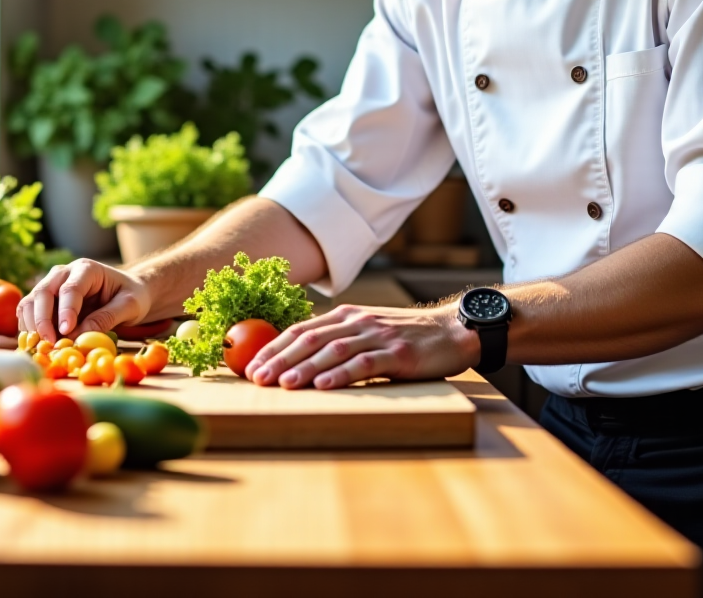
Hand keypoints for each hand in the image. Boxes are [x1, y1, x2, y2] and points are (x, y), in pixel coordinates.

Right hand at [17, 259, 151, 342]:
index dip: (66, 311)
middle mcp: (64, 273)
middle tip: (50, 343)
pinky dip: (29, 330)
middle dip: (42, 320)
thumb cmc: (131, 296)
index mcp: (87, 269)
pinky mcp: (44, 301)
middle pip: (43, 292)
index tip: (67, 332)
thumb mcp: (129, 306)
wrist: (126, 293)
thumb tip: (78, 336)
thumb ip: (106, 318)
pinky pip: (28, 313)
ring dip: (32, 326)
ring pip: (30, 302)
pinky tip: (38, 345)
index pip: (70, 288)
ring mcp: (51, 285)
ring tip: (44, 347)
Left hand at [244, 304, 478, 389]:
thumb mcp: (366, 331)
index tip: (251, 366)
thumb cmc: (404, 338)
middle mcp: (357, 322)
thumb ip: (337, 339)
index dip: (273, 347)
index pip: (301, 330)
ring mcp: (377, 335)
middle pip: (310, 339)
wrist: (452, 332)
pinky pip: (364, 363)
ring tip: (283, 383)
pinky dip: (341, 374)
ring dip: (304, 367)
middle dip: (280, 359)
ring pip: (333, 350)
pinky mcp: (398, 353)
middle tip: (257, 378)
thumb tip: (296, 358)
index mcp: (345, 316)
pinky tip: (323, 385)